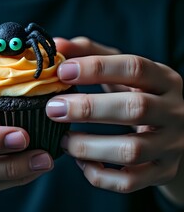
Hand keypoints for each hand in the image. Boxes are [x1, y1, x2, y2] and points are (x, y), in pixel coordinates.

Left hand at [46, 37, 183, 198]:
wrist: (173, 132)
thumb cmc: (137, 94)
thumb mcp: (122, 71)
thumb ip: (91, 54)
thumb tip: (57, 44)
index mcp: (164, 79)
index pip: (134, 68)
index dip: (96, 69)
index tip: (62, 71)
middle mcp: (174, 111)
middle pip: (134, 109)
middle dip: (87, 109)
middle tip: (53, 108)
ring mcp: (171, 145)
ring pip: (131, 150)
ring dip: (88, 146)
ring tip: (63, 138)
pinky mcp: (163, 172)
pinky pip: (129, 181)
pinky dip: (99, 175)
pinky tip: (81, 161)